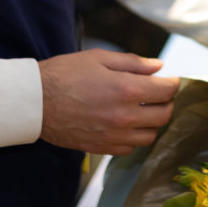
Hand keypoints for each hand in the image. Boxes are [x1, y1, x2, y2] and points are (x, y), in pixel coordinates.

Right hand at [38, 49, 179, 154]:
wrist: (35, 102)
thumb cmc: (64, 74)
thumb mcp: (99, 58)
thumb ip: (133, 63)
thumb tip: (158, 67)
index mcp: (125, 89)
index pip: (166, 91)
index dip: (173, 84)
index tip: (170, 80)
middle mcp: (124, 116)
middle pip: (163, 115)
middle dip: (167, 103)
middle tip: (160, 94)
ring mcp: (113, 135)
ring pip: (150, 136)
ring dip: (152, 122)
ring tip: (144, 110)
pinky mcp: (102, 148)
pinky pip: (130, 148)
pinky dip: (135, 137)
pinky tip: (127, 125)